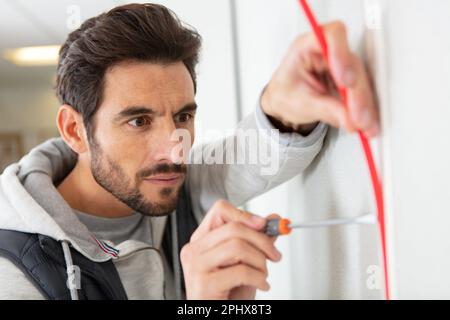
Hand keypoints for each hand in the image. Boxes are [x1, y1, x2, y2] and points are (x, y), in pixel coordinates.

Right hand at [180, 199, 281, 299]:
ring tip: (263, 273)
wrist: (216, 315)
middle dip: (262, 241)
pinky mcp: (204, 284)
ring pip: (237, 246)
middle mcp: (194, 250)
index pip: (220, 210)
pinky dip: (258, 278)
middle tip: (274, 255)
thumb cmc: (228, 293)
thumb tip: (273, 219)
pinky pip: (240, 271)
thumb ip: (256, 239)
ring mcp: (196, 266)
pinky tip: (261, 284)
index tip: (264, 225)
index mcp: (201, 240)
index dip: (245, 215)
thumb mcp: (245, 262)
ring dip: (260, 261)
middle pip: (233, 228)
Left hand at [261, 21, 378, 136]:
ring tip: (365, 125)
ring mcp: (341, 63)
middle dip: (357, 93)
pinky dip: (365, 108)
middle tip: (358, 117)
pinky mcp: (351, 77)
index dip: (342, 54)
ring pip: (362, 78)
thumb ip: (324, 109)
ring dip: (365, 104)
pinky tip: (368, 122)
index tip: (346, 82)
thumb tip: (348, 118)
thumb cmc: (285, 92)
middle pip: (352, 63)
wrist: (284, 100)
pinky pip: (362, 90)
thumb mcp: (299, 102)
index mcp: (307, 46)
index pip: (330, 36)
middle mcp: (327, 50)